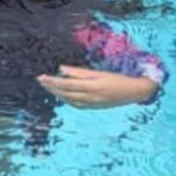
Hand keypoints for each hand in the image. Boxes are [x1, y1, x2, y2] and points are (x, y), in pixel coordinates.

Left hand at [37, 65, 159, 107]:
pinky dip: (66, 99)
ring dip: (57, 93)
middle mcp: (90, 97)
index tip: (42, 77)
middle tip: (40, 80)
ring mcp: (91, 104)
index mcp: (92, 86)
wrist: (135, 92)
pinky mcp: (93, 108)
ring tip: (48, 86)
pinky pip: (75, 105)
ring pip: (68, 100)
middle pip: (65, 93)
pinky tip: (61, 94)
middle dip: (51, 87)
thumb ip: (79, 72)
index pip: (66, 84)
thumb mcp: (99, 73)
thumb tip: (61, 68)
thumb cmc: (118, 79)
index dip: (52, 81)